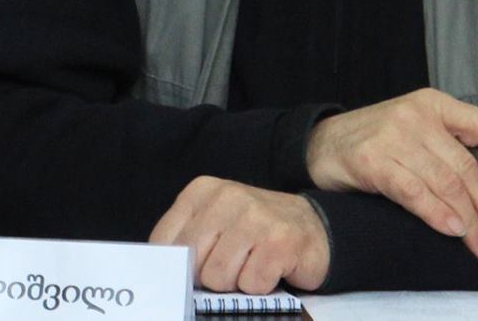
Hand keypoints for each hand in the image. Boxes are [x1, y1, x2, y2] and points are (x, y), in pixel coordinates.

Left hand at [151, 177, 329, 293]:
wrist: (314, 227)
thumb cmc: (255, 230)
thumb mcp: (213, 222)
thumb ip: (186, 238)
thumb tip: (163, 271)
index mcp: (201, 191)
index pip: (164, 240)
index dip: (174, 266)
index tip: (190, 271)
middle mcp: (227, 198)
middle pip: (191, 261)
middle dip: (207, 276)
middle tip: (230, 266)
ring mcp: (255, 218)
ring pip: (218, 277)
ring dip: (236, 282)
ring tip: (251, 265)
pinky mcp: (280, 242)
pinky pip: (251, 284)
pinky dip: (260, 286)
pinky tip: (270, 269)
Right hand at [305, 88, 477, 260]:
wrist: (318, 144)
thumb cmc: (377, 143)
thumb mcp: (418, 133)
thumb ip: (451, 151)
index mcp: (435, 104)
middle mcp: (417, 115)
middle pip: (468, 167)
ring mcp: (393, 135)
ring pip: (446, 183)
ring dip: (470, 221)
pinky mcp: (371, 159)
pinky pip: (414, 191)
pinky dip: (437, 213)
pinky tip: (452, 230)